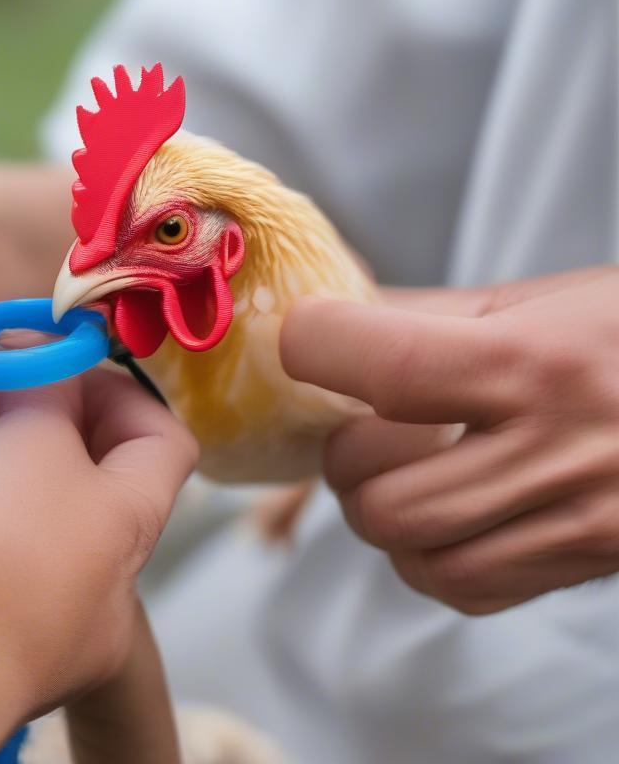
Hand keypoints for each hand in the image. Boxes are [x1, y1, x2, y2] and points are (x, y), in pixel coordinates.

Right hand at [0, 369, 197, 707]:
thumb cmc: (0, 524)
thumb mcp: (30, 428)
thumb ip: (44, 387)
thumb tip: (38, 359)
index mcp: (129, 531)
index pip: (165, 444)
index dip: (122, 396)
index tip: (67, 370)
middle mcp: (104, 598)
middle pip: (100, 497)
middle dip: (54, 439)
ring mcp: (49, 642)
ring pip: (42, 544)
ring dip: (8, 492)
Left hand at [280, 266, 618, 614]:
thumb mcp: (533, 303)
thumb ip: (425, 318)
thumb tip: (322, 321)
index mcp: (536, 363)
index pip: (384, 368)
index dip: (315, 349)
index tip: (306, 340)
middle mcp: (556, 450)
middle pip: (379, 488)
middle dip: (343, 456)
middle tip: (359, 425)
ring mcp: (576, 523)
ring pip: (411, 551)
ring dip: (378, 511)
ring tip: (398, 470)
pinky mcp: (583, 567)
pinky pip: (463, 587)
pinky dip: (427, 555)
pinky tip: (445, 511)